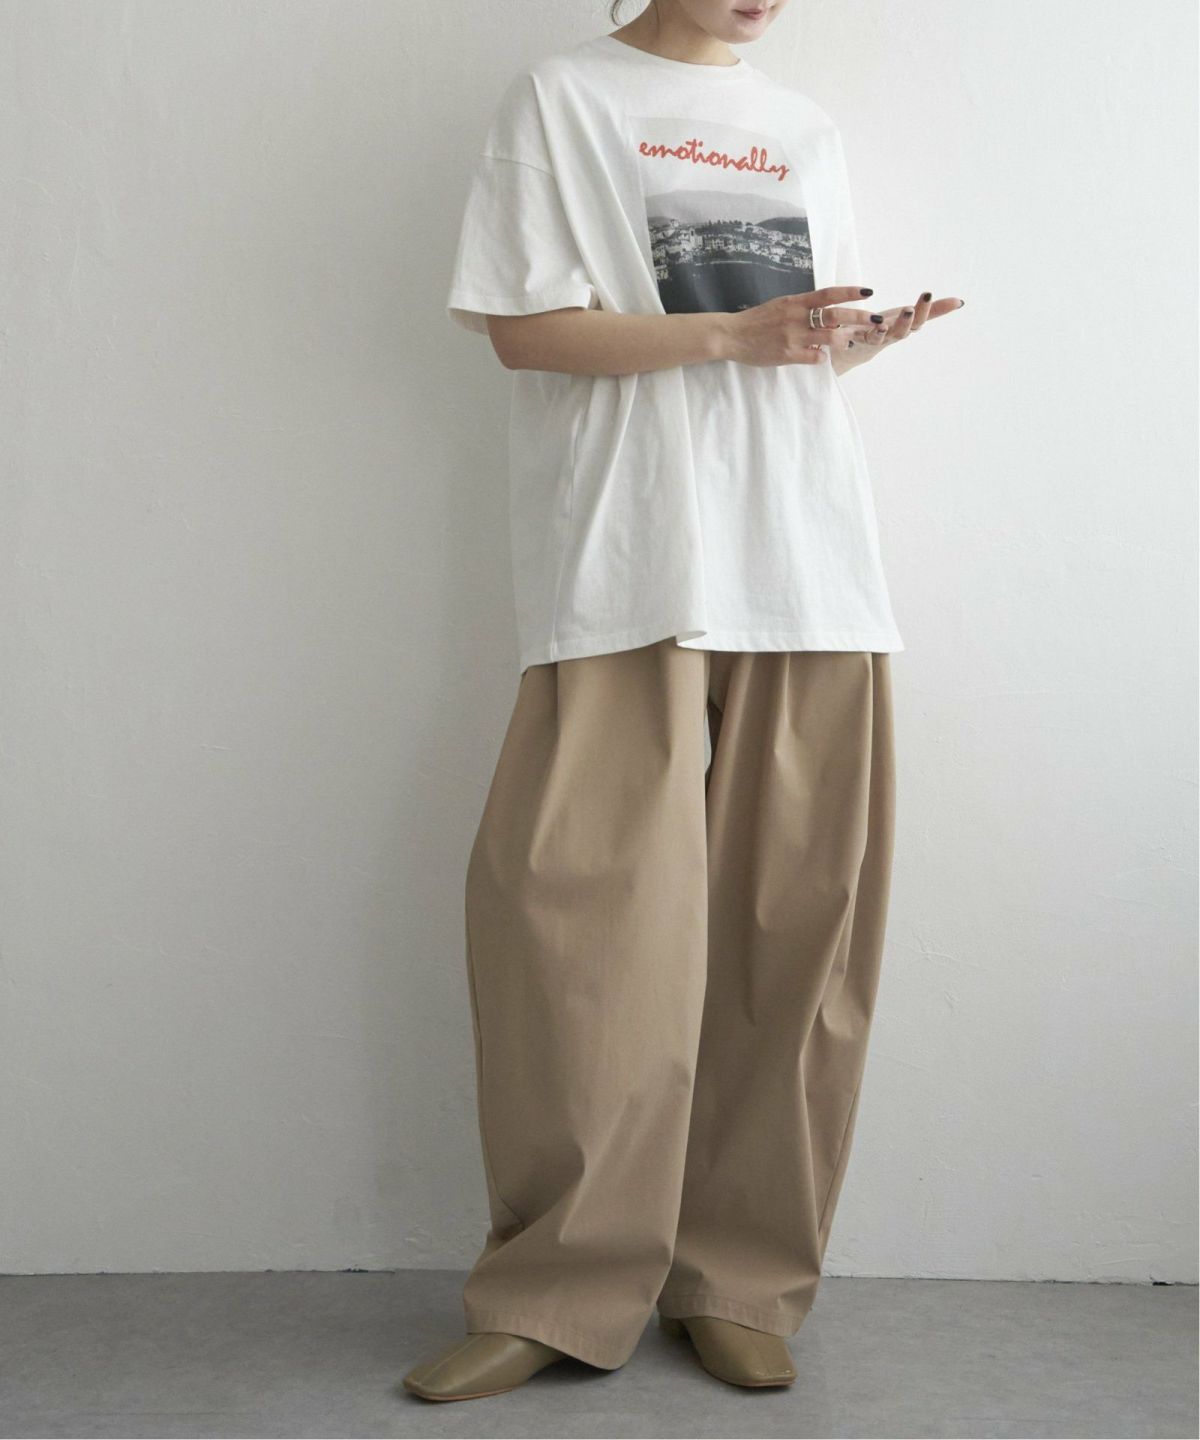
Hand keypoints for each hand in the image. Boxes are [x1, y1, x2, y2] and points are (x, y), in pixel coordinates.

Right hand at [719, 287, 885, 366]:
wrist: (732, 335)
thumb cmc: (757, 320)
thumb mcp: (781, 305)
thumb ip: (802, 307)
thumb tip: (824, 311)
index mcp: (795, 302)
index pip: (829, 294)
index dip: (850, 292)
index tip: (868, 292)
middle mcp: (797, 317)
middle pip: (835, 315)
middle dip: (859, 317)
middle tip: (876, 319)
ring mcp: (793, 336)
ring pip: (829, 338)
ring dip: (842, 340)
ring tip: (846, 342)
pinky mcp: (787, 354)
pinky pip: (814, 357)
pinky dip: (822, 357)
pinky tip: (820, 357)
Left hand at [831, 291, 965, 374]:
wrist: (852, 350)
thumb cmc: (884, 328)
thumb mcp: (908, 316)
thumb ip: (932, 310)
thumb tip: (960, 302)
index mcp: (903, 328)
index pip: (919, 321)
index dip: (925, 309)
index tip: (928, 293)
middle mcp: (889, 336)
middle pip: (901, 332)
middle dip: (906, 321)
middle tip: (909, 308)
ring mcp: (870, 340)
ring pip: (878, 338)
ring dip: (881, 331)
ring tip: (882, 323)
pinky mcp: (852, 340)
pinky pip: (853, 338)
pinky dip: (854, 333)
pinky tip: (854, 328)